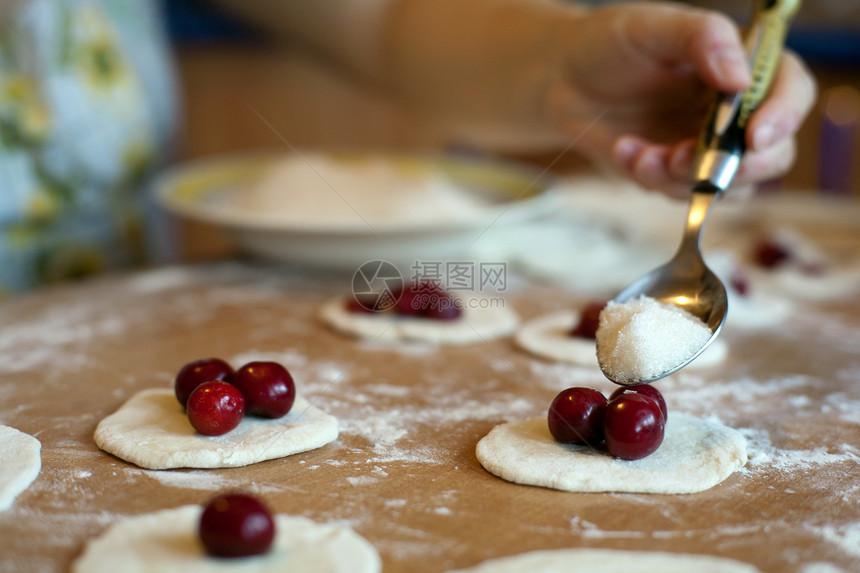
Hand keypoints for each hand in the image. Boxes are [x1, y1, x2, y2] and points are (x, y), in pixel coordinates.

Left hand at [549, 2, 816, 196]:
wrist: (563, 80)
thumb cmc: (611, 43)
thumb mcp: (653, 27)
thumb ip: (702, 39)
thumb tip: (740, 79)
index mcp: (743, 67)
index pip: (791, 90)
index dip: (783, 115)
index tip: (755, 136)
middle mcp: (735, 112)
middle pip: (773, 155)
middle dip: (734, 168)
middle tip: (686, 159)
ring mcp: (706, 148)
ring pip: (726, 186)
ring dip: (682, 178)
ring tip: (641, 154)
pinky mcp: (673, 174)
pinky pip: (676, 193)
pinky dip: (649, 176)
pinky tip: (623, 149)